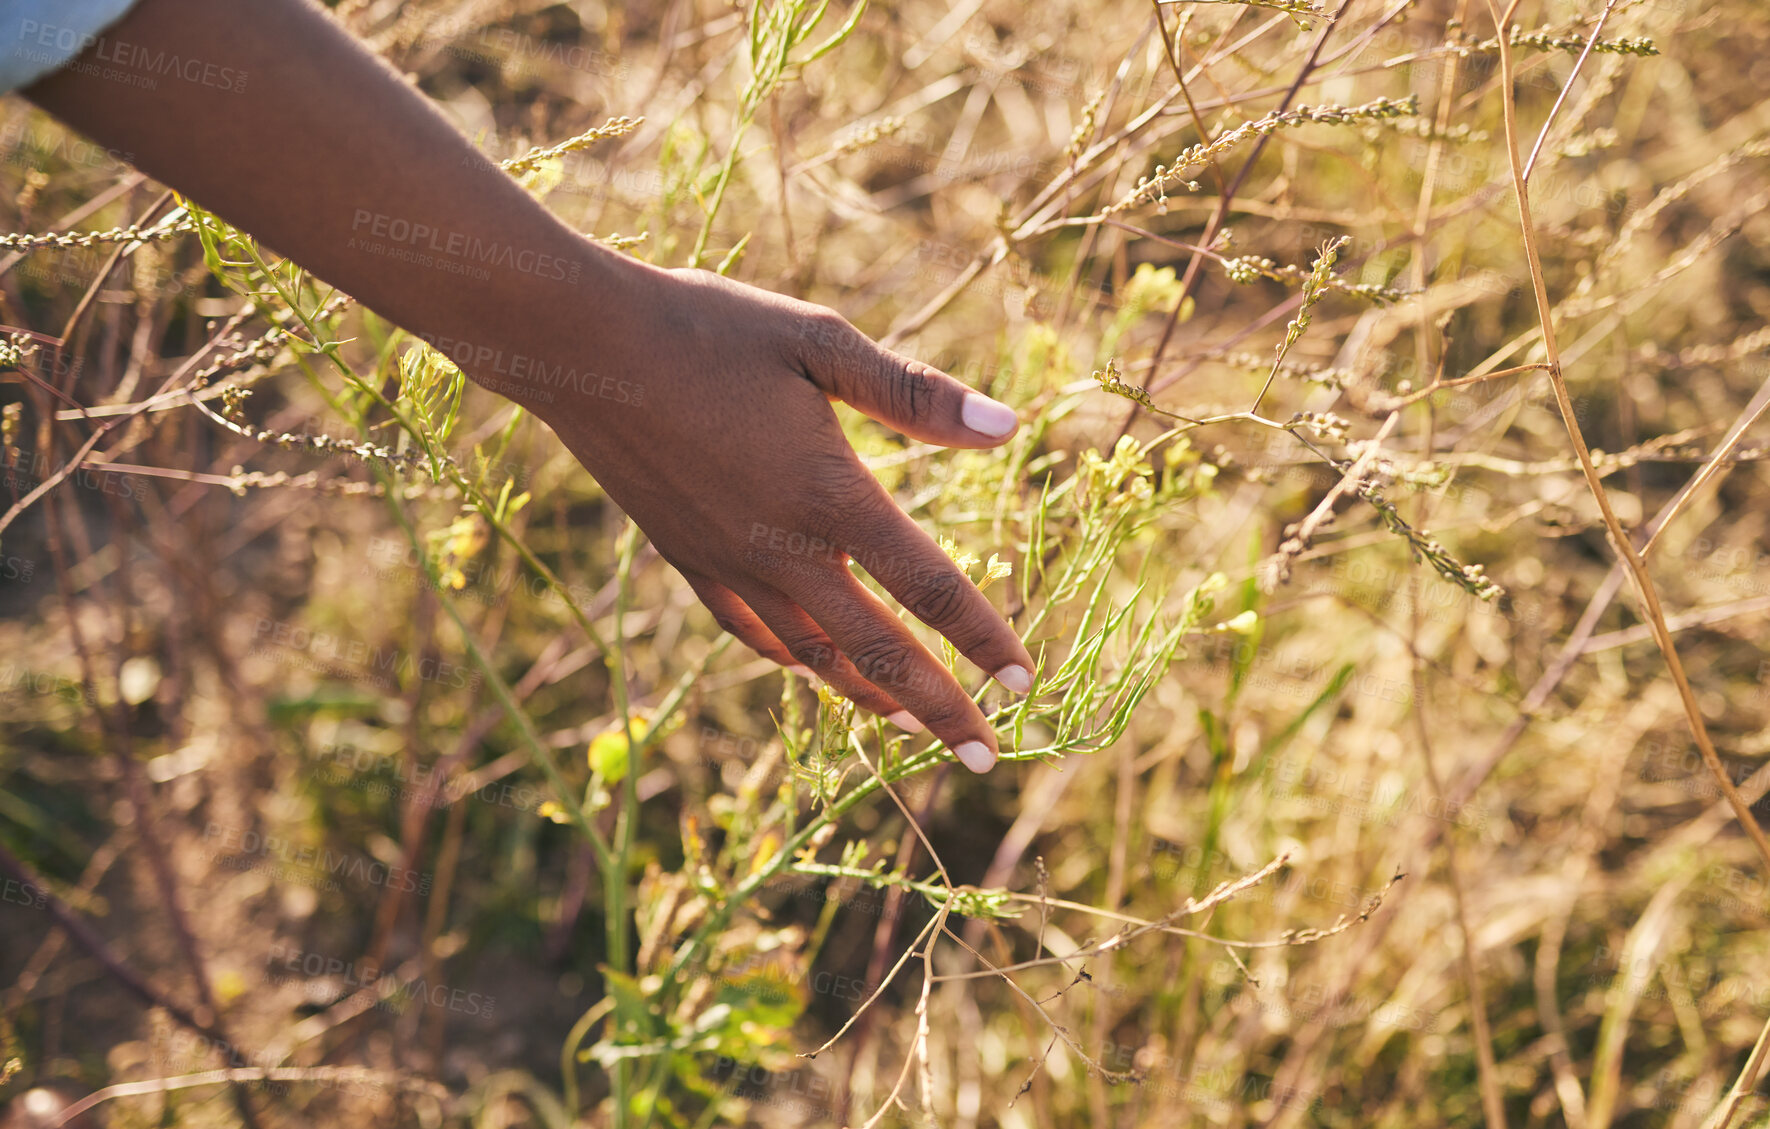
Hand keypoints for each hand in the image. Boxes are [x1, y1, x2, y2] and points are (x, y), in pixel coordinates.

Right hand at [533, 263, 1033, 771]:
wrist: (581, 346)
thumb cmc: (707, 328)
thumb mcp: (820, 341)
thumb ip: (915, 393)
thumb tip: (1008, 427)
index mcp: (830, 495)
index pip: (929, 587)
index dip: (983, 639)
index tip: (1023, 685)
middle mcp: (782, 549)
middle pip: (877, 650)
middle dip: (938, 707)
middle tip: (984, 756)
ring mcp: (730, 564)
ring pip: (814, 656)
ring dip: (872, 696)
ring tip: (914, 728)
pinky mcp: (687, 559)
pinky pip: (751, 633)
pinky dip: (794, 662)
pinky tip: (814, 671)